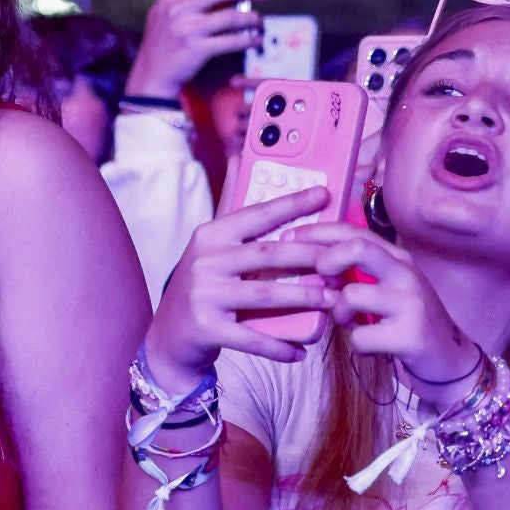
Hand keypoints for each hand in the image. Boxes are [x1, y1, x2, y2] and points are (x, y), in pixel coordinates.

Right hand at [123, 0, 267, 99]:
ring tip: (259, 20)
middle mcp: (178, 8)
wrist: (152, 76)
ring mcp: (188, 29)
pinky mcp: (197, 49)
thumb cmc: (159, 40)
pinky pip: (231, 41)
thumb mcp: (160, 6)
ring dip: (251, 18)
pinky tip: (255, 39)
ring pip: (230, 17)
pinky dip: (247, 40)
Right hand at [145, 160, 334, 393]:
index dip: (292, 204)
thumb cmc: (200, 289)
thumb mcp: (208, 247)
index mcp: (209, 236)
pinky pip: (252, 338)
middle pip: (268, 255)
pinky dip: (279, 346)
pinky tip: (301, 350)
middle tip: (341, 261)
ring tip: (333, 301)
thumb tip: (240, 159)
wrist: (168, 339)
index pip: (256, 215)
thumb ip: (230, 208)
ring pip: (266, 295)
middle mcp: (205, 261)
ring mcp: (204, 295)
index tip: (324, 194)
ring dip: (304, 299)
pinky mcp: (206, 328)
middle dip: (310, 258)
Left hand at [287, 222, 476, 410]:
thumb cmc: (406, 322)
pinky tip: (371, 345)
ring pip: (353, 295)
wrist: (450, 360)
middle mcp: (407, 273)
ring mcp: (411, 303)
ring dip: (339, 313)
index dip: (317, 231)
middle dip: (326, 259)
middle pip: (358, 247)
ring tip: (350, 321)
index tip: (288, 237)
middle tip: (318, 277)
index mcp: (397, 258)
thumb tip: (310, 264)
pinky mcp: (412, 335)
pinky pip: (362, 336)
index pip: (353, 231)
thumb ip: (355, 273)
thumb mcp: (384, 289)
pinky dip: (357, 343)